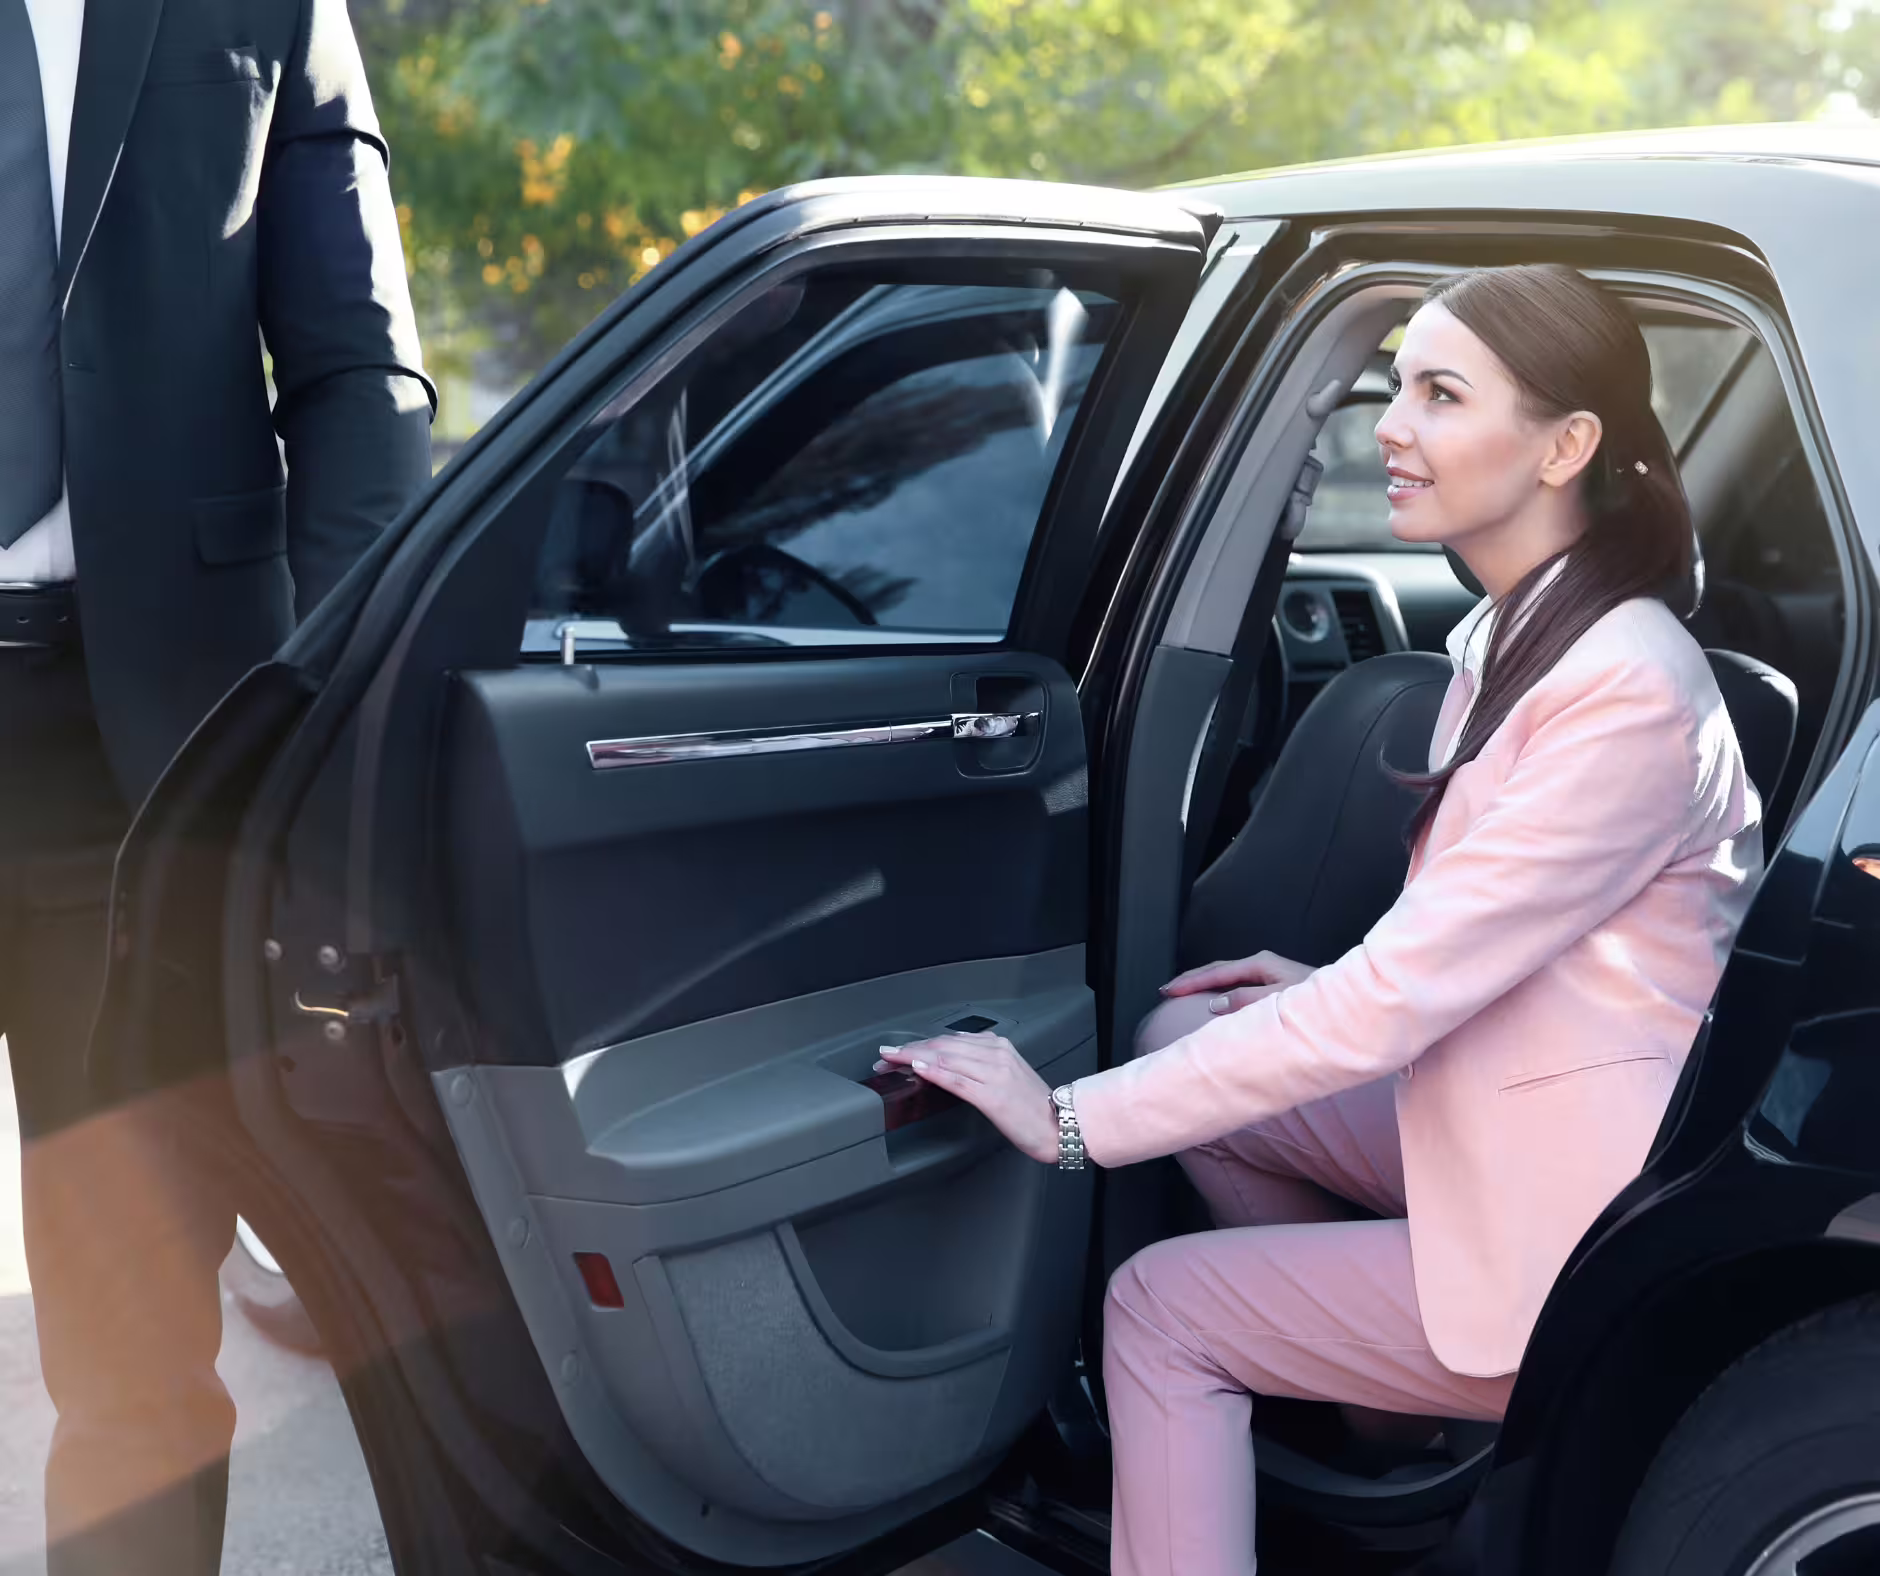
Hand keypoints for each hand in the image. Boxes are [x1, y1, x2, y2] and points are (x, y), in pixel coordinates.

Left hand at [873, 1033, 1058, 1163]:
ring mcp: (994, 1073)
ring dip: (912, 1058)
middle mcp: (995, 1054)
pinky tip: (918, 1069)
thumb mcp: (1006, 1075)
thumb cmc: (1034, 1107)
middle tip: (884, 1056)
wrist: (1061, 1126)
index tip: (897, 1051)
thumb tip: (950, 1058)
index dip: (918, 1044)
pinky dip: (934, 1072)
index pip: (949, 1039)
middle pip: (942, 1045)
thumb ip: (980, 1063)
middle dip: (909, 1050)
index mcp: (998, 1047)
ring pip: (945, 1058)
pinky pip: (957, 1079)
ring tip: (890, 1062)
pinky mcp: (992, 1095)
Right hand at [1160, 950, 1315, 1015]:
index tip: (1168, 990)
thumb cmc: (1320, 1004)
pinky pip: (1237, 985)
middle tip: (1167, 990)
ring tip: (1184, 994)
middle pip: (1217, 970)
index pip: (1216, 972)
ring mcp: (1269, 974)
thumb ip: (1247, 1000)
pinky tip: (1215, 1001)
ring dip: (1204, 984)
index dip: (1190, 982)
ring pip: (1226, 976)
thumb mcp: (1279, 1001)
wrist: (1349, 1005)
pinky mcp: (1274, 985)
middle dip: (1191, 979)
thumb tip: (1215, 1003)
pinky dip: (1219, 990)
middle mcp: (1263, 965)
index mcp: (1261, 965)